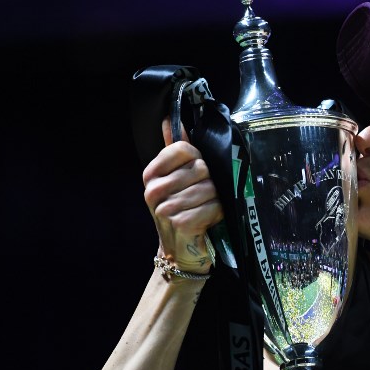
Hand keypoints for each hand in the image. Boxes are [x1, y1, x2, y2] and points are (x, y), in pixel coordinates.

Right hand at [142, 117, 223, 273]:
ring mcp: (165, 208)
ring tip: (207, 208)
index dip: (199, 158)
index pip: (183, 148)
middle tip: (205, 196)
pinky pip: (213, 207)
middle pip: (200, 168)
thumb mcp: (176, 179)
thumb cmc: (182, 211)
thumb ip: (175, 150)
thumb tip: (170, 120)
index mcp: (151, 174)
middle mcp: (153, 190)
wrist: (180, 250)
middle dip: (211, 182)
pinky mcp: (180, 223)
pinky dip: (217, 213)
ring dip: (216, 199)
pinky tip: (210, 220)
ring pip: (209, 188)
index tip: (197, 173)